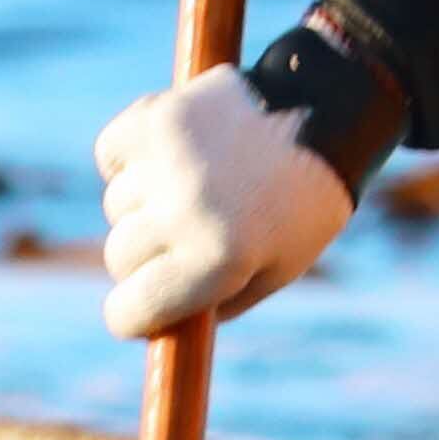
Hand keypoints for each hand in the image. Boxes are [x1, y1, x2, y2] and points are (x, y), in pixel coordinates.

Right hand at [92, 65, 354, 338]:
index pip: (130, 309)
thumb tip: (152, 324)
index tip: (135, 313)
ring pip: (117, 205)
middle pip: (120, 256)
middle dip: (145, 258)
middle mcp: (186, 211)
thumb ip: (211, 304)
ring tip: (193, 186)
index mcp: (219, 258)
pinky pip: (112, 154)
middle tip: (183, 240)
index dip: (130, 317)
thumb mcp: (272, 272)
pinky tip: (169, 157)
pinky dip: (129, 158)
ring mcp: (168, 162)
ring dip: (142, 204)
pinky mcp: (156, 117)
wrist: (326, 116)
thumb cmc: (302, 206)